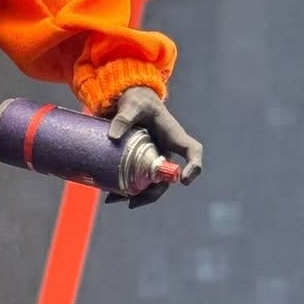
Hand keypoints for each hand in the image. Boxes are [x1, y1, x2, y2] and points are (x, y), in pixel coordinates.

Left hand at [105, 85, 202, 208]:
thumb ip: (124, 117)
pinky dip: (125, 188)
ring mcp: (153, 158)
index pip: (192, 151)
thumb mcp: (132, 105)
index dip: (193, 166)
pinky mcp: (139, 161)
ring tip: (113, 200)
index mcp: (173, 135)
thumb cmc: (137, 101)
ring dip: (136, 195)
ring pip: (151, 183)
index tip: (184, 179)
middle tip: (133, 202)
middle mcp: (166, 150)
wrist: (129, 101)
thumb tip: (113, 136)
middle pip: (167, 178)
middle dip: (152, 193)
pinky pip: (137, 179)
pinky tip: (109, 194)